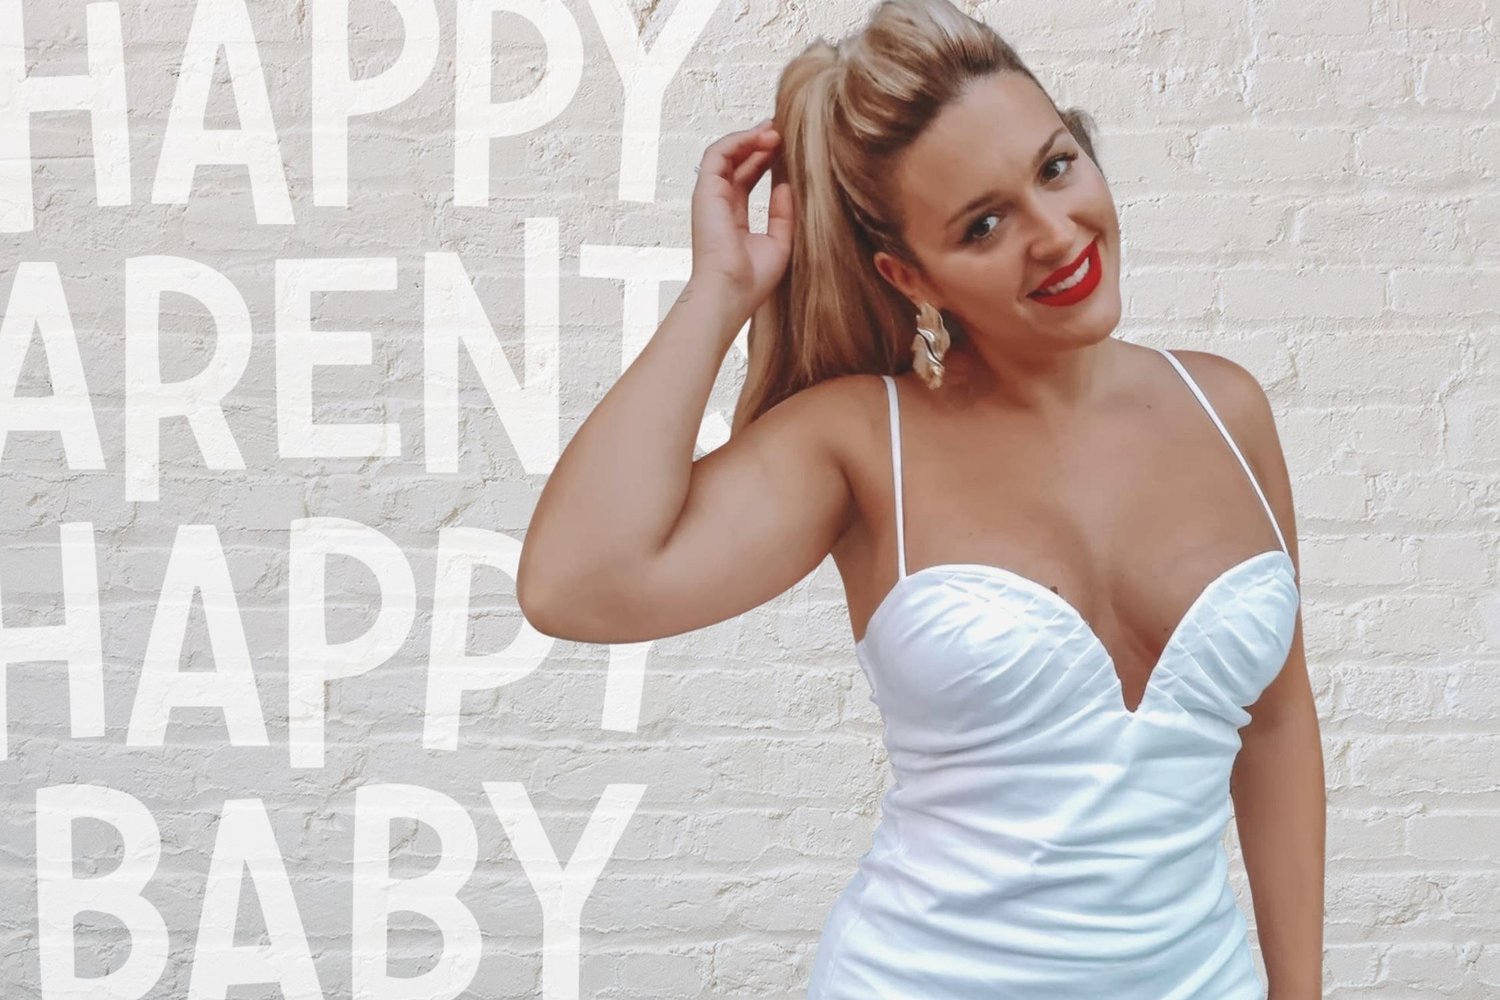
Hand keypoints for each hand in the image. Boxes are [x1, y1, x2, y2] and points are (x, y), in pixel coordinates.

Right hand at [689, 119, 793, 316]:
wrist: (731, 291)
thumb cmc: (751, 280)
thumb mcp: (779, 242)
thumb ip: (783, 214)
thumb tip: (786, 185)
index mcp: (734, 219)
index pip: (747, 178)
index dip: (765, 159)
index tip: (786, 146)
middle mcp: (720, 205)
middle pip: (737, 162)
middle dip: (758, 143)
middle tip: (782, 129)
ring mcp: (710, 196)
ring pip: (726, 153)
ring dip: (750, 138)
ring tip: (775, 130)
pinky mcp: (705, 190)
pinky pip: (717, 153)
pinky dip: (738, 140)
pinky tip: (760, 136)